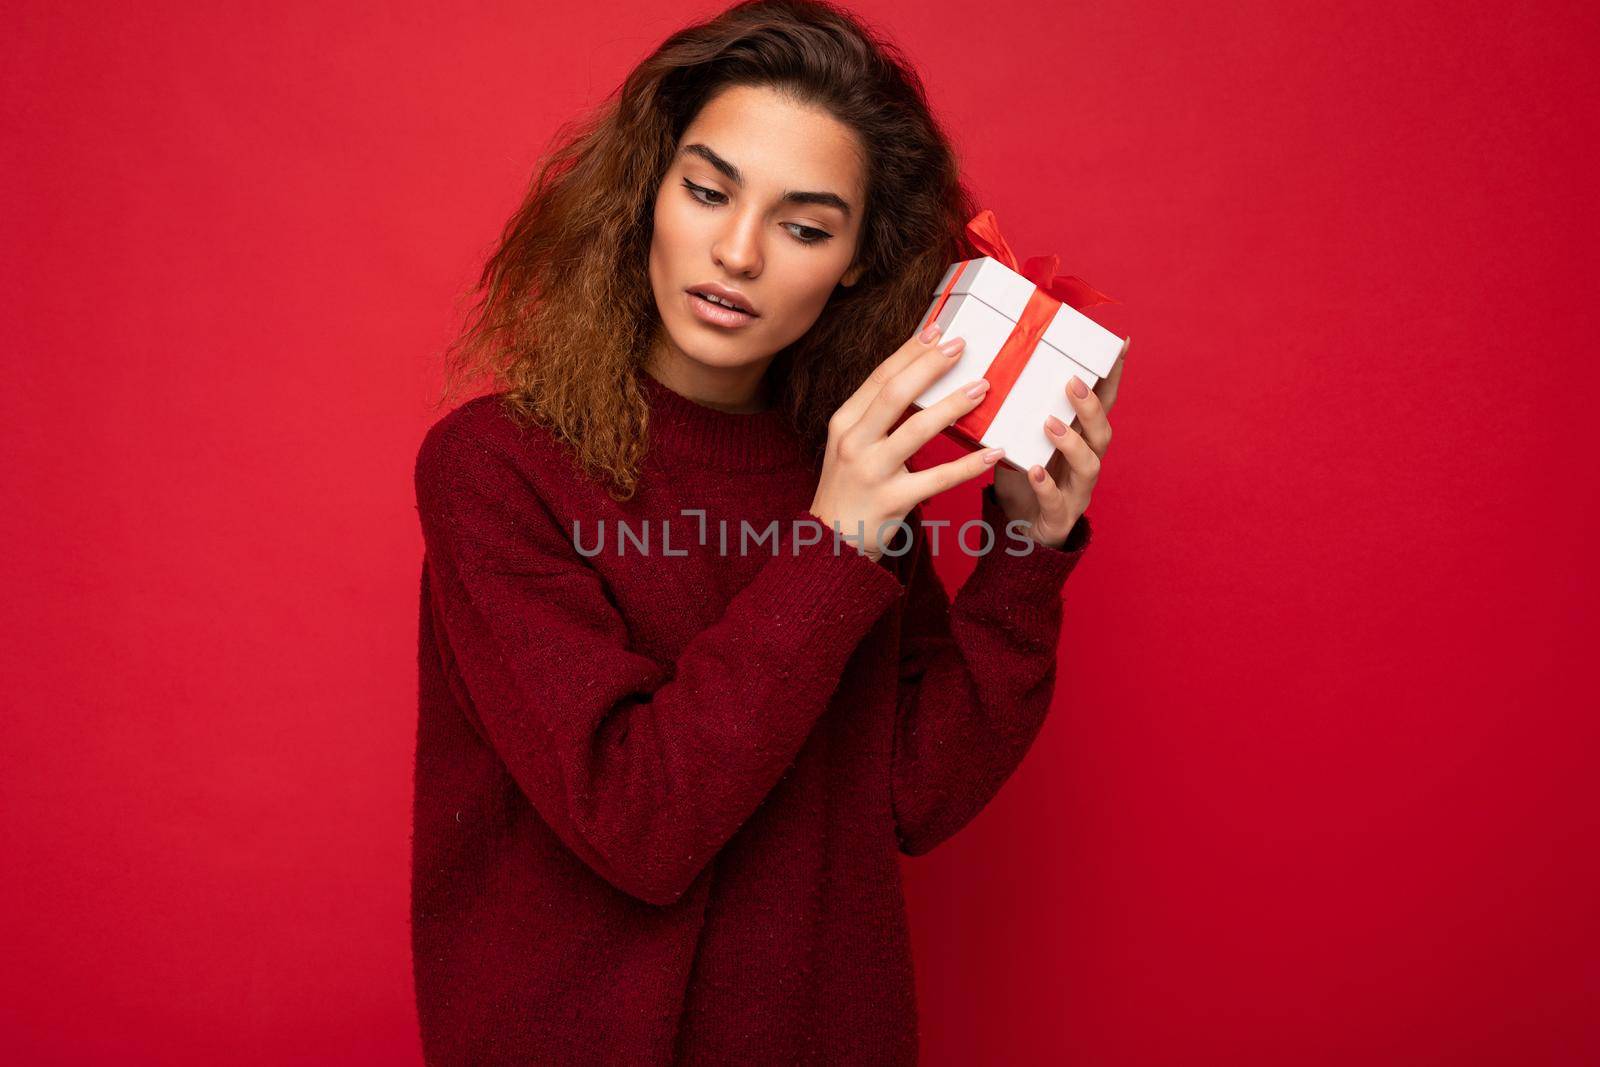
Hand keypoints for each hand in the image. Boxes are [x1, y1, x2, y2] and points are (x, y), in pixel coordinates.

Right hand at [810, 324, 1007, 560]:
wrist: (831, 542)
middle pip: (895, 394)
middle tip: (962, 346)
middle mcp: (854, 443)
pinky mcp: (892, 501)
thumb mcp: (851, 444)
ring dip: (953, 406)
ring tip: (983, 388)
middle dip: (930, 366)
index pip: (879, 378)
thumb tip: (920, 376)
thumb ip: (878, 415)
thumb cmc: (850, 487)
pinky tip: (994, 452)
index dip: (909, 352)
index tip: (937, 329)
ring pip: (917, 431)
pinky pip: (938, 479)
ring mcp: (871, 472)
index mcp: (844, 423)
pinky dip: (969, 465)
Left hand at [992, 338, 1127, 547]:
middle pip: (1102, 432)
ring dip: (1072, 443)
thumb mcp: (1019, 438)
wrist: (1016, 530)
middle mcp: (1085, 462)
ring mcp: (1076, 491)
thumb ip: (1016, 410)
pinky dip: (1046, 485)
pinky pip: (1056, 501)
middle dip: (1090, 406)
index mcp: (1080, 439)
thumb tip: (992, 367)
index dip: (1112, 376)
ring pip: (1089, 466)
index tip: (1119, 344)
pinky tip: (1033, 471)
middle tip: (1072, 382)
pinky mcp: (1058, 516)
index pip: (1102, 403)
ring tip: (1050, 425)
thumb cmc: (1021, 477)